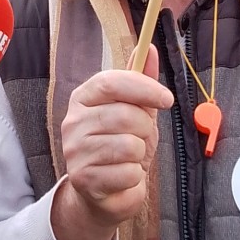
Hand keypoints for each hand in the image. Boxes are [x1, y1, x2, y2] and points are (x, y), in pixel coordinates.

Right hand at [51, 53, 171, 239]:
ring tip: (129, 158)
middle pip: (125, 115)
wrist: (104, 191)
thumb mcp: (134, 110)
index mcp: (83, 98)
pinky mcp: (82, 178)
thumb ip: (140, 81)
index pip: (110, 82)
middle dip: (145, 129)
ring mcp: (74, 151)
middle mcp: (73, 122)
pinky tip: (123, 176)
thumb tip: (149, 48)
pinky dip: (134, 176)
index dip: (143, 88)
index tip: (167, 99)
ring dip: (139, 154)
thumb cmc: (121, 146)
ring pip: (129, 145)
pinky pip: (127, 172)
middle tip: (140, 138)